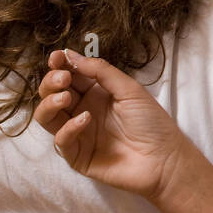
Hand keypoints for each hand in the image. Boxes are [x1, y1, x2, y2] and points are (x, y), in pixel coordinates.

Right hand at [33, 48, 192, 201]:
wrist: (164, 158)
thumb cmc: (152, 122)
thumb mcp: (129, 89)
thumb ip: (101, 71)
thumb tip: (71, 54)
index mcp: (95, 93)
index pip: (69, 77)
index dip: (60, 66)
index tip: (57, 58)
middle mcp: (83, 111)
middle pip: (53, 94)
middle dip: (52, 83)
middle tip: (63, 78)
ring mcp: (78, 134)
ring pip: (48, 117)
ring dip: (50, 104)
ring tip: (65, 97)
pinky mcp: (77, 156)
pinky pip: (61, 141)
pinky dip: (68, 128)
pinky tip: (85, 119)